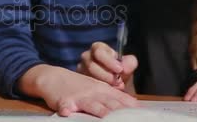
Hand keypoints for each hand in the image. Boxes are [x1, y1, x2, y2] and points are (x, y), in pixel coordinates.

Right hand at [19, 64, 137, 117]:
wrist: (54, 78)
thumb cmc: (77, 85)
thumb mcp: (97, 87)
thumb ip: (113, 96)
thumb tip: (133, 104)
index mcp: (102, 89)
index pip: (119, 98)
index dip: (130, 106)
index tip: (143, 114)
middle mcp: (93, 92)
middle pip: (109, 103)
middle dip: (120, 111)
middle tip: (131, 118)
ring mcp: (79, 97)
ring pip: (92, 105)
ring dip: (100, 111)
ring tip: (108, 118)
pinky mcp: (64, 101)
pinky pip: (65, 106)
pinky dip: (66, 109)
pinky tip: (67, 112)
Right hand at [77, 42, 137, 91]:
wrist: (117, 89)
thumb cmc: (121, 74)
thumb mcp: (128, 68)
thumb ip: (129, 64)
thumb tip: (124, 67)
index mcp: (99, 49)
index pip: (98, 51)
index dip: (109, 61)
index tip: (120, 70)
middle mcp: (87, 57)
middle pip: (91, 65)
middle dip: (106, 75)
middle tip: (118, 83)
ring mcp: (81, 69)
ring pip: (87, 77)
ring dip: (102, 84)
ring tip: (114, 89)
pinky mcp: (78, 81)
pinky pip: (84, 86)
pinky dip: (96, 91)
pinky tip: (105, 93)